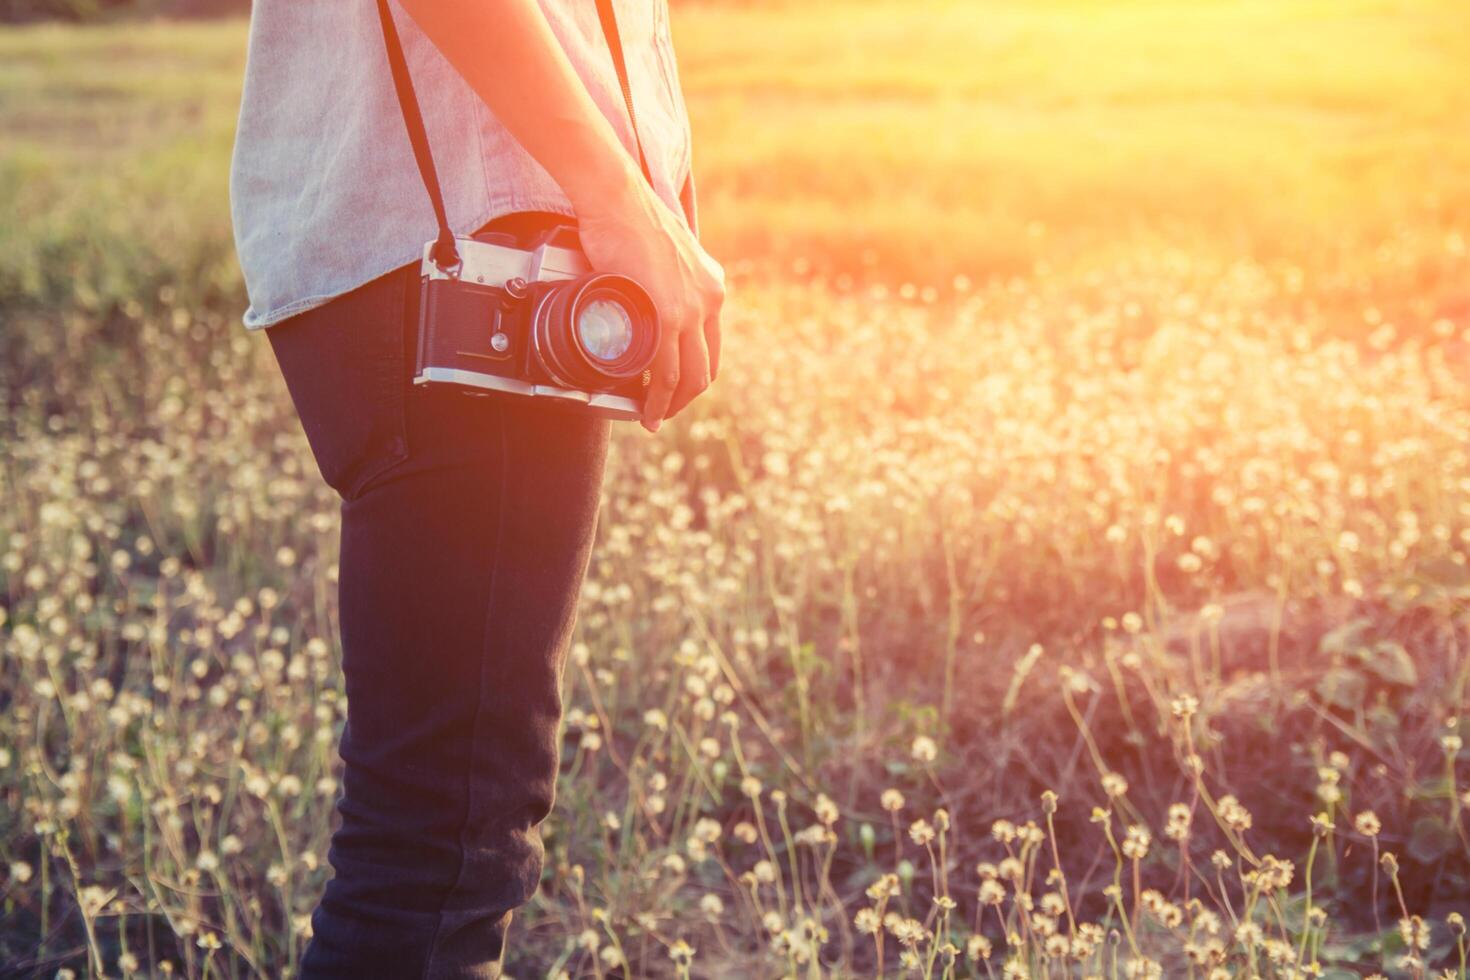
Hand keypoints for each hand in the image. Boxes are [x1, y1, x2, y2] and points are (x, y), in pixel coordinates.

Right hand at [575, 175, 724, 432]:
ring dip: (671, 405)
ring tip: (651, 418)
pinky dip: (656, 397)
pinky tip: (645, 407)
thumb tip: (642, 290)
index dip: (695, 374)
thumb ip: (663, 277)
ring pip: (689, 377)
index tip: (676, 389)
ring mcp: (691, 309)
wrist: (617, 197)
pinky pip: (666, 371)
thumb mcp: (661, 252)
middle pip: (706, 368)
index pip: (711, 345)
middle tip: (663, 411)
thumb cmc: (626, 217)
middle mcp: (709, 300)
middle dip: (685, 398)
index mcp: (711, 287)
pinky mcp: (668, 315)